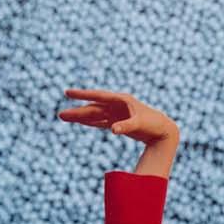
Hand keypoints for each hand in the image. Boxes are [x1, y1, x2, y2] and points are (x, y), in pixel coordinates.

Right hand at [58, 89, 178, 144]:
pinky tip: (79, 122)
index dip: (82, 95)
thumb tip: (113, 130)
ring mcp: (116, 114)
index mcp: (121, 100)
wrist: (163, 131)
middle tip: (60, 114)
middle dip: (77, 111)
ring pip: (94, 115)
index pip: (98, 96)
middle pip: (92, 108)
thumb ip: (127, 126)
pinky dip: (89, 122)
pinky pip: (100, 122)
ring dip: (80, 116)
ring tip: (63, 117)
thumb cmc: (153, 125)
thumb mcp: (140, 124)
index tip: (68, 93)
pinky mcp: (117, 122)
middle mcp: (116, 105)